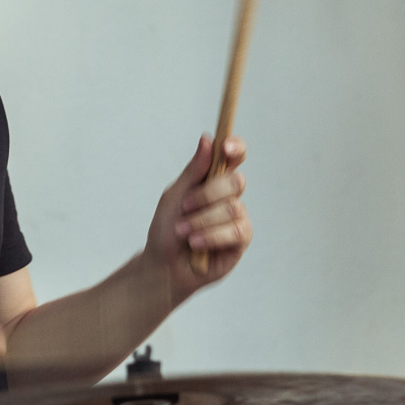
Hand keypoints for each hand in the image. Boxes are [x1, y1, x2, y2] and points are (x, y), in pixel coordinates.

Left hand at [144, 134, 251, 304]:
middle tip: (185, 207)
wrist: (163, 266)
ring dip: (202, 220)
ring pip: (233, 208)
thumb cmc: (167, 228)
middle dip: (207, 195)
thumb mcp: (174, 196)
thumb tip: (207, 139)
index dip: (235, 148)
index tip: (226, 147)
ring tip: (183, 231)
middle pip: (235, 181)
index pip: (234, 157)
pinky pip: (235, 232)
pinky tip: (196, 243)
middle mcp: (229, 197)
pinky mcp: (241, 241)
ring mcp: (237, 219)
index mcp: (214, 180)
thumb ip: (193, 170)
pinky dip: (211, 236)